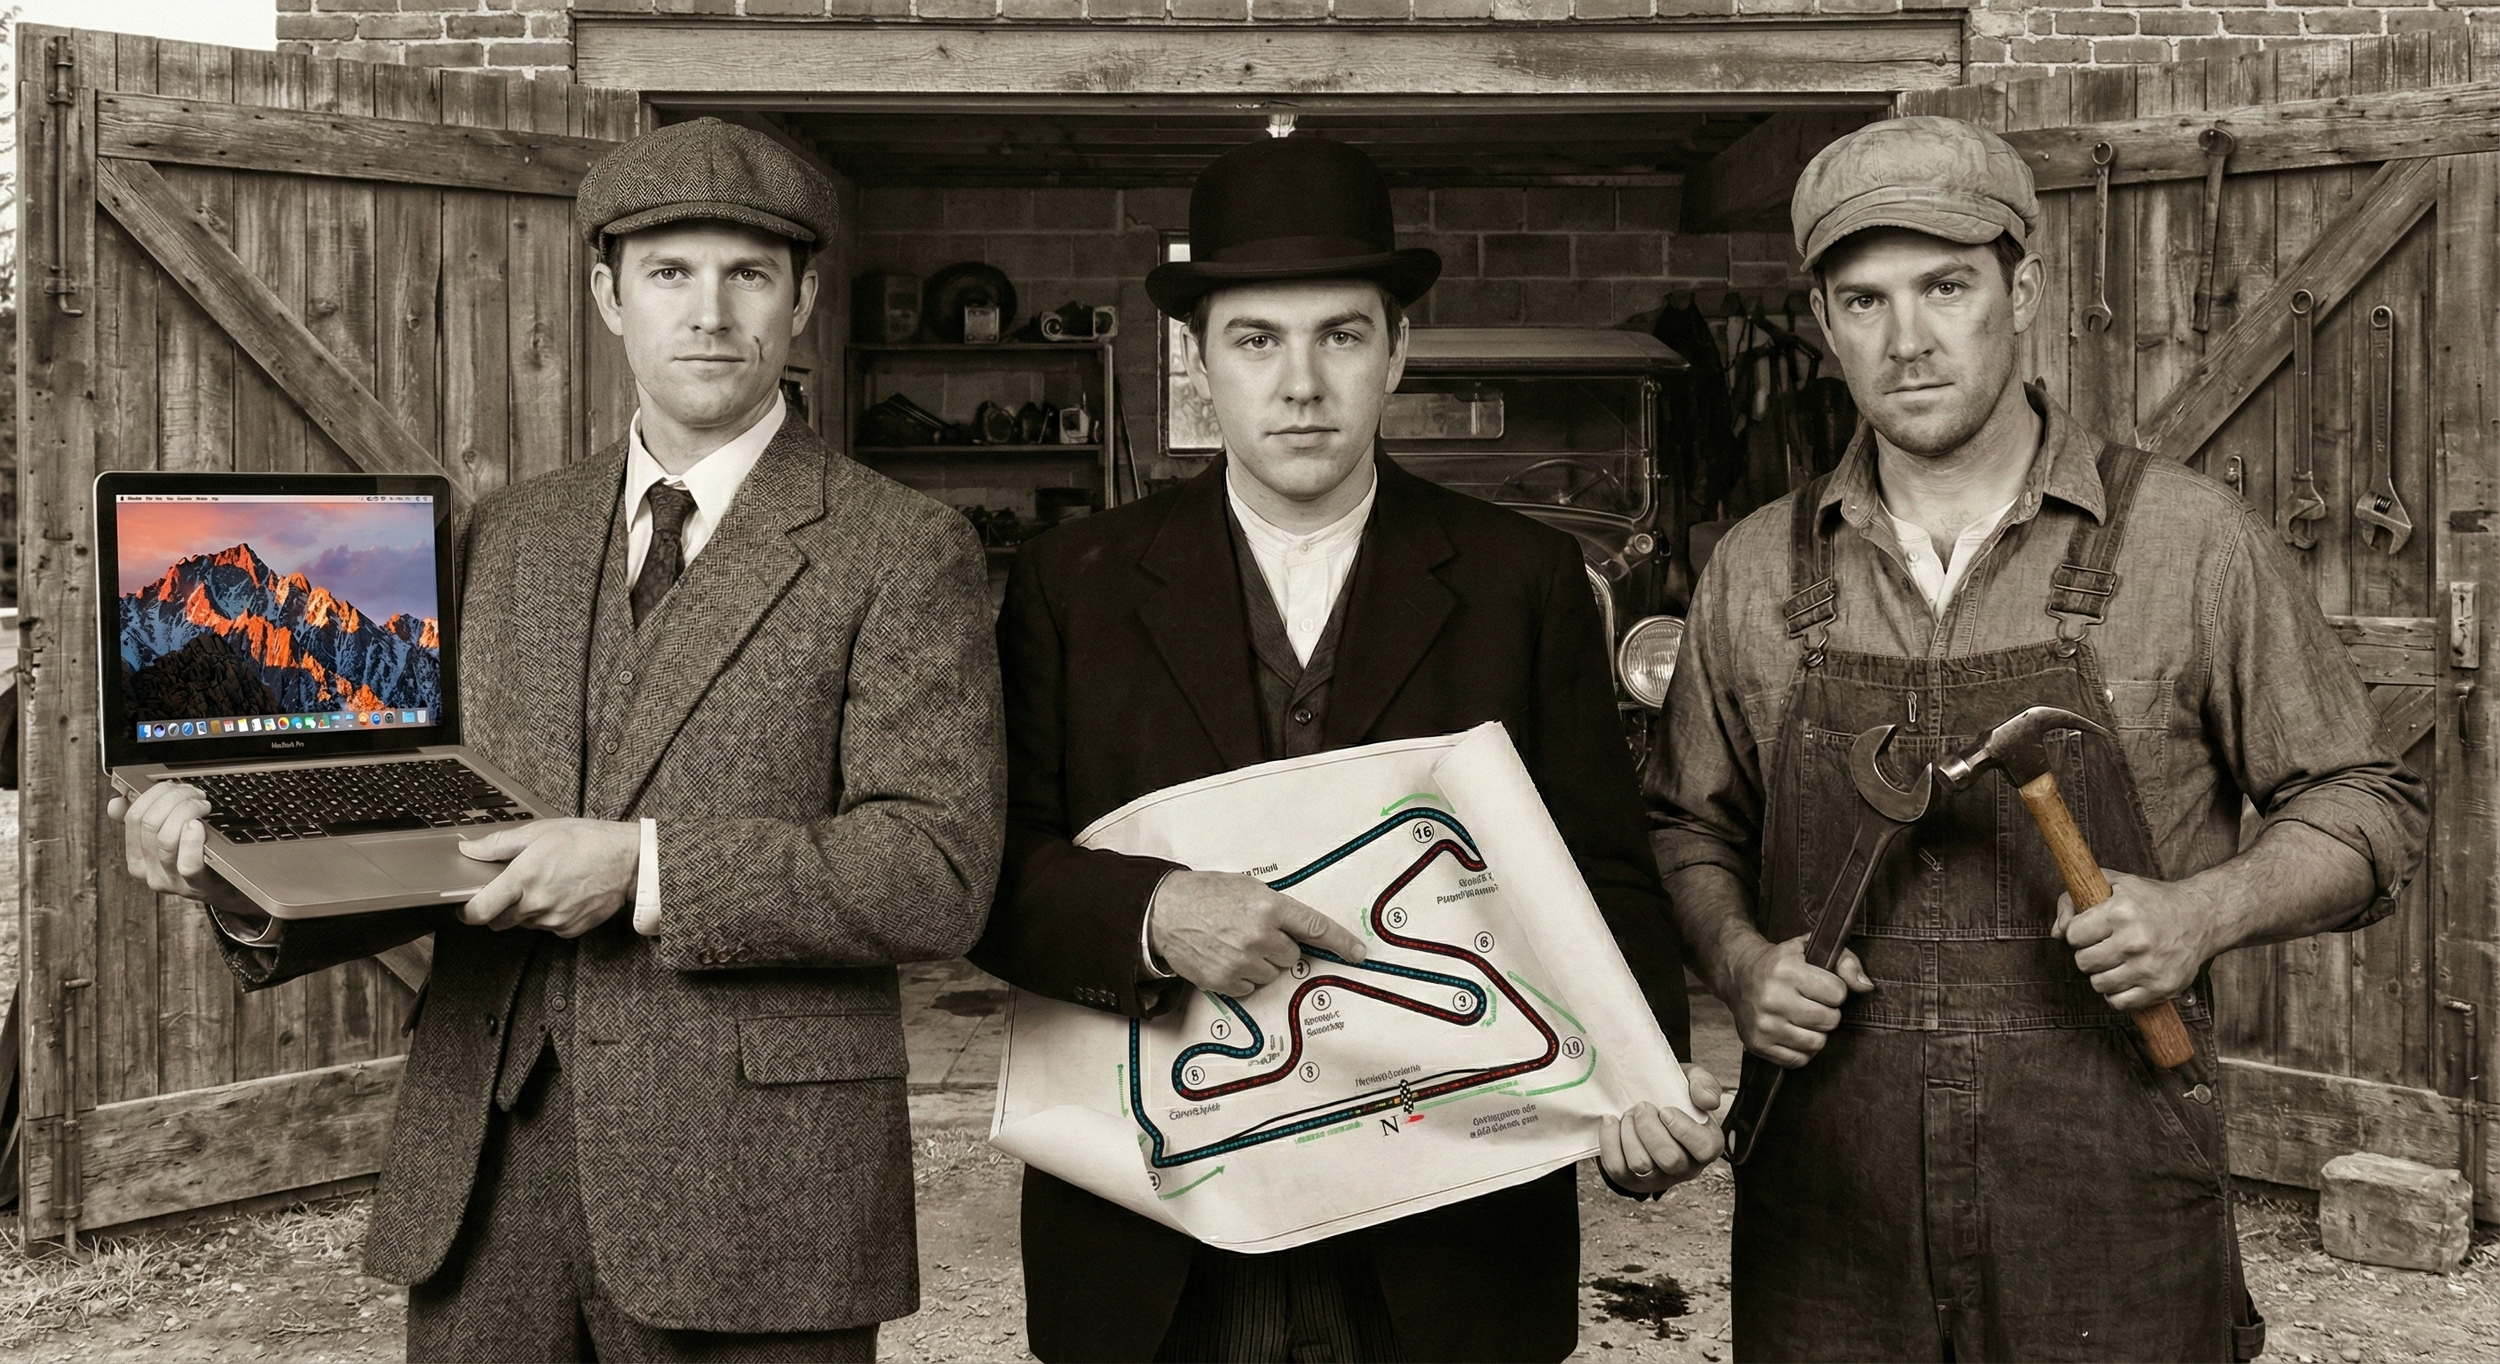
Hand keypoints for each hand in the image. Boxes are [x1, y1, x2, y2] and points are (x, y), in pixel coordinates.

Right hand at [108, 783, 219, 899]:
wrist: (228, 888)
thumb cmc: (198, 858)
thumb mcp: (167, 839)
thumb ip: (142, 821)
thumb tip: (116, 803)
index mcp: (136, 857)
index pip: (133, 817)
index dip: (155, 794)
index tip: (174, 785)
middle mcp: (148, 872)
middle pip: (150, 824)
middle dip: (175, 798)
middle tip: (196, 793)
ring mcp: (171, 881)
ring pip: (165, 839)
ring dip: (186, 812)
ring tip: (204, 806)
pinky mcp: (196, 887)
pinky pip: (187, 864)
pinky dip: (192, 841)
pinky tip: (199, 826)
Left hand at [457, 819, 639, 937]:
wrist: (629, 861)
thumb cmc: (588, 841)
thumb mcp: (540, 832)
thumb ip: (498, 844)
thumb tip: (469, 849)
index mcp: (523, 879)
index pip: (479, 911)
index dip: (467, 912)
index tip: (467, 907)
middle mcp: (536, 904)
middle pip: (498, 922)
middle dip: (498, 908)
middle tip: (512, 888)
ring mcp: (554, 920)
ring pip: (523, 924)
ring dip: (525, 911)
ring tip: (545, 885)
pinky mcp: (570, 929)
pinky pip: (547, 928)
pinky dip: (548, 916)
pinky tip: (561, 895)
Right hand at [1147, 870, 1367, 996]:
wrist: (1162, 912)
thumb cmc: (1205, 895)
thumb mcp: (1247, 888)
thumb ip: (1276, 908)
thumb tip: (1302, 931)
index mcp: (1269, 906)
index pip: (1315, 927)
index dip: (1341, 942)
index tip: (1358, 954)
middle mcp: (1260, 935)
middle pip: (1292, 955)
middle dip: (1278, 947)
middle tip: (1252, 934)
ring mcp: (1242, 961)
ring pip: (1272, 973)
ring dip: (1260, 962)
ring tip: (1233, 944)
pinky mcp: (1226, 980)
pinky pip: (1250, 987)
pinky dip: (1241, 976)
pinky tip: (1223, 957)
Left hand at [1599, 1065, 1724, 1193]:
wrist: (1643, 1102)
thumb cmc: (1672, 1095)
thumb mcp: (1691, 1081)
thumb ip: (1704, 1084)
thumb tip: (1708, 1101)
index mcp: (1707, 1145)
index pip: (1705, 1149)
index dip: (1683, 1129)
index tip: (1665, 1110)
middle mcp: (1685, 1167)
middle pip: (1670, 1159)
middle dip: (1650, 1128)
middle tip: (1642, 1107)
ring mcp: (1657, 1178)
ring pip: (1641, 1165)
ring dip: (1629, 1133)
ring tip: (1629, 1115)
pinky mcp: (1630, 1180)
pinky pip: (1617, 1168)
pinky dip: (1610, 1141)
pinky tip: (1612, 1122)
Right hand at [1725, 932, 1873, 1067]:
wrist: (1738, 975)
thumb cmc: (1782, 963)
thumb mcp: (1812, 949)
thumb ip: (1846, 961)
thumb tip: (1866, 987)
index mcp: (1787, 971)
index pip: (1838, 993)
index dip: (1834, 990)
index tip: (1820, 985)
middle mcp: (1772, 998)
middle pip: (1829, 1020)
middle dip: (1827, 1012)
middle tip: (1812, 1003)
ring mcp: (1764, 1025)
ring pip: (1816, 1043)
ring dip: (1815, 1032)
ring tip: (1803, 1018)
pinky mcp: (1758, 1044)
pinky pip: (1798, 1060)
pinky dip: (1801, 1050)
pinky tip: (1793, 1032)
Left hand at [2059, 869, 2215, 1013]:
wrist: (2202, 917)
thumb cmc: (2152, 901)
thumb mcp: (2114, 884)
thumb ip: (2074, 899)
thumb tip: (2056, 932)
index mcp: (2121, 912)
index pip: (2072, 935)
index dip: (2078, 932)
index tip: (2091, 930)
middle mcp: (2135, 941)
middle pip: (2083, 962)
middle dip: (2089, 953)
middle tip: (2105, 945)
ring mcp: (2149, 968)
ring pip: (2098, 984)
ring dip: (2102, 974)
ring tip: (2117, 961)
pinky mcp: (2161, 988)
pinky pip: (2118, 1003)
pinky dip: (2117, 993)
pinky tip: (2126, 977)